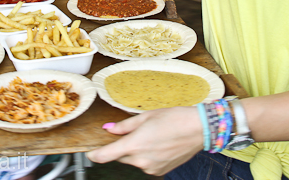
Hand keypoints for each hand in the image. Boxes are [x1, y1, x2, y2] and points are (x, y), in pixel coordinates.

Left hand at [87, 107, 203, 175]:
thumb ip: (124, 126)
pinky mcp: (160, 171)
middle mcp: (141, 160)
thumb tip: (109, 129)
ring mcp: (151, 167)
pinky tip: (158, 144)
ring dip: (136, 151)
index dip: (94, 155)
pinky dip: (147, 156)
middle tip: (134, 134)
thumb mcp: (145, 117)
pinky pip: (146, 164)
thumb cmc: (174, 118)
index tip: (90, 153)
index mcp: (134, 145)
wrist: (198, 129)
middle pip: (121, 156)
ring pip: (134, 160)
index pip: (105, 156)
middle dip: (122, 147)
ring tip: (151, 137)